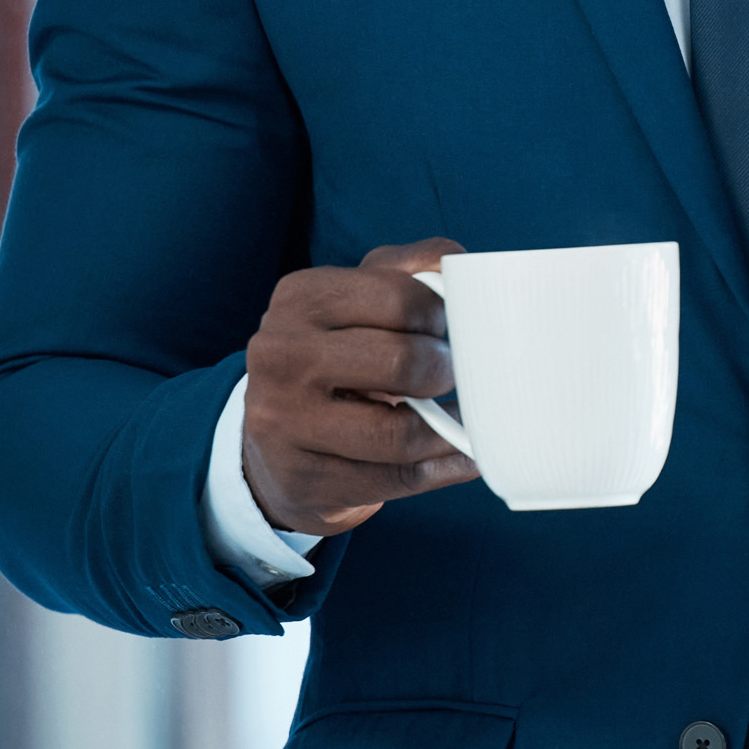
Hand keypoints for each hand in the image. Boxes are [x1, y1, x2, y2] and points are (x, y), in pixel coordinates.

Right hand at [240, 237, 478, 537]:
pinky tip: (461, 456)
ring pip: (402, 434)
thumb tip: (468, 269)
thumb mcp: (365, 297)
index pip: (402, 297)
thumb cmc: (342, 354)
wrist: (280, 438)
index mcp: (301, 296)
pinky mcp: (302, 477)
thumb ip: (415, 268)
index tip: (450, 329)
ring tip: (465, 419)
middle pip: (404, 362)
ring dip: (450, 431)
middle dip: (447, 372)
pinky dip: (443, 468)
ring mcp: (283, 421)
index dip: (443, 317)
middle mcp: (280, 354)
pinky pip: (396, 479)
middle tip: (453, 376)